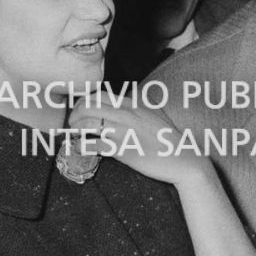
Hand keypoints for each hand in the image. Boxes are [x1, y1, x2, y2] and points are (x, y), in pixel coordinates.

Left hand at [67, 93, 204, 190]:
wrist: (184, 160)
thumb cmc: (170, 139)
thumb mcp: (155, 114)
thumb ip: (138, 106)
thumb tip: (126, 101)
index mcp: (134, 103)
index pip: (100, 95)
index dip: (84, 101)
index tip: (79, 110)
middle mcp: (128, 113)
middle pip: (90, 105)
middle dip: (75, 113)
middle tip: (72, 123)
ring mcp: (125, 131)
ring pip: (89, 122)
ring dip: (76, 128)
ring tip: (72, 135)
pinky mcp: (123, 149)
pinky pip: (95, 144)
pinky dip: (82, 146)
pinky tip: (78, 148)